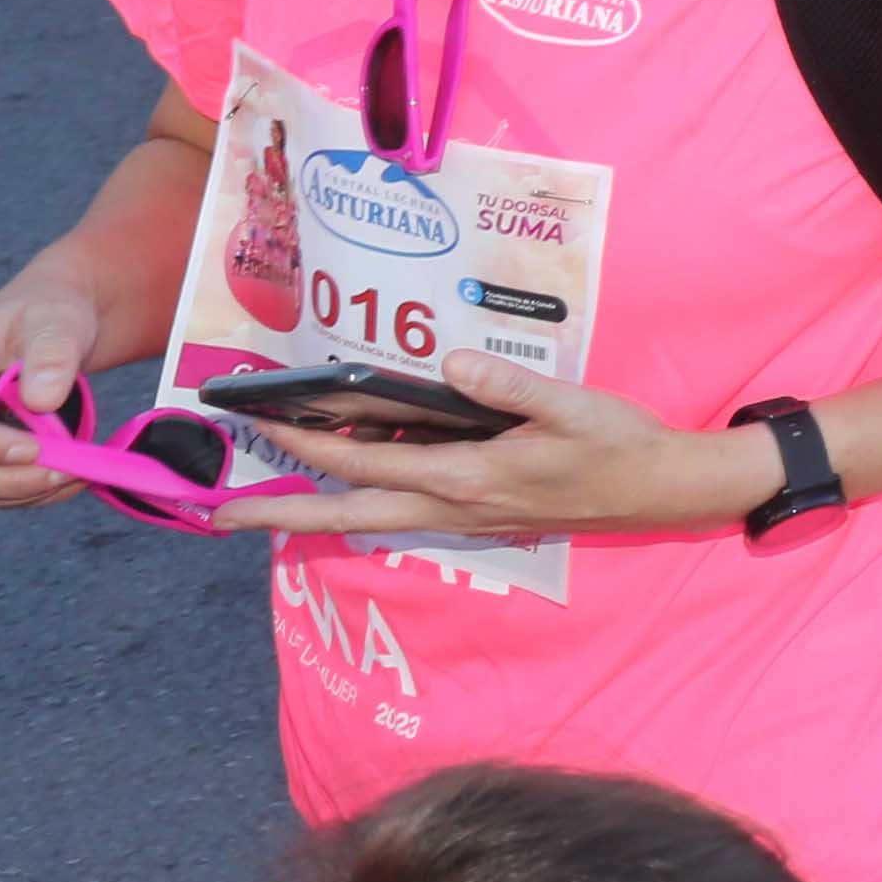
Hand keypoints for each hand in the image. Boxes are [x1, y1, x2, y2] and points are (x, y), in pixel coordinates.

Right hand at [0, 269, 114, 509]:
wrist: (54, 328)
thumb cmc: (50, 316)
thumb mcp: (57, 319)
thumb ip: (52, 352)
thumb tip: (42, 399)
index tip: (34, 450)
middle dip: (5, 479)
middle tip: (66, 474)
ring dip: (20, 493)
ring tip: (77, 476)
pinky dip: (27, 494)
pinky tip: (68, 480)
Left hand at [218, 349, 765, 542]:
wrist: (662, 491)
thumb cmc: (620, 445)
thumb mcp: (573, 406)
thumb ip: (510, 387)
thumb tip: (454, 363)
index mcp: (465, 477)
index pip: (364, 462)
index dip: (304, 444)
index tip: (257, 424)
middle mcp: (453, 505)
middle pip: (347, 514)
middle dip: (280, 514)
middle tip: (219, 515)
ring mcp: (465, 515)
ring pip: (371, 518)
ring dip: (315, 511)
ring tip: (266, 502)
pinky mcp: (480, 512)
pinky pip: (404, 510)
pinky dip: (364, 501)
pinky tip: (355, 482)